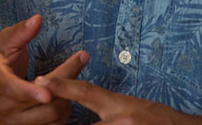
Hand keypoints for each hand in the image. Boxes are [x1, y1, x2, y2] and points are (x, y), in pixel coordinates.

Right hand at [0, 14, 88, 124]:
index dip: (30, 92)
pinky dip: (62, 113)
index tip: (46, 93)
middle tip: (78, 62)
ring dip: (66, 99)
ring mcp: (15, 123)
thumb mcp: (5, 43)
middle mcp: (5, 108)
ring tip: (67, 82)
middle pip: (43, 104)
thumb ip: (21, 32)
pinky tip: (62, 98)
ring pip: (52, 117)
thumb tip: (37, 19)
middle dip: (64, 84)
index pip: (13, 89)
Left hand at [34, 77, 201, 124]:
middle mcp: (121, 119)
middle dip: (66, 123)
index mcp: (118, 105)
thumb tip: (76, 100)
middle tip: (51, 119)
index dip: (62, 85)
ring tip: (108, 121)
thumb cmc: (160, 120)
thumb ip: (106, 108)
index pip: (85, 90)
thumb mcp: (131, 108)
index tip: (41, 81)